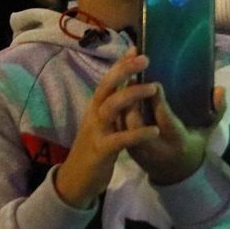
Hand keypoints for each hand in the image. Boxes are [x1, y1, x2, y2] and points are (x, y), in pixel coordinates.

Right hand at [53, 51, 162, 207]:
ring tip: (153, 88)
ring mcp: (95, 132)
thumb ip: (111, 105)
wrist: (75, 181)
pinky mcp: (101, 151)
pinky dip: (137, 133)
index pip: (107, 80)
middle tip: (145, 59)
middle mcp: (93, 115)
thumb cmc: (93, 148)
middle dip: (124, 71)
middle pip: (106, 87)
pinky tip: (154, 130)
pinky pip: (120, 139)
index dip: (120, 64)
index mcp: (95, 107)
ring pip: (111, 107)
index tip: (136, 48)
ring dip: (132, 95)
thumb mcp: (101, 124)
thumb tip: (124, 84)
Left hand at [128, 82, 224, 185]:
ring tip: (126, 82)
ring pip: (122, 124)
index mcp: (176, 141)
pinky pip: (118, 127)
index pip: (163, 120)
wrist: (175, 175)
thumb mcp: (207, 131)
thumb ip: (217, 111)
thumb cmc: (192, 146)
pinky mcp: (127, 148)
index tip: (155, 83)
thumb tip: (220, 89)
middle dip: (133, 99)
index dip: (157, 101)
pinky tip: (120, 94)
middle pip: (136, 122)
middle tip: (136, 78)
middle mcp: (154, 147)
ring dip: (122, 102)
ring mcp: (138, 149)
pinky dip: (118, 110)